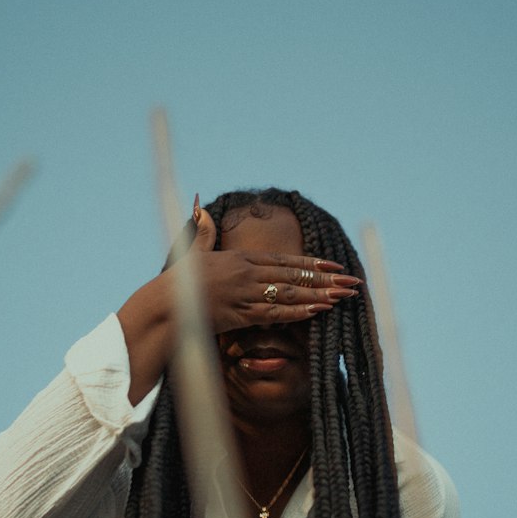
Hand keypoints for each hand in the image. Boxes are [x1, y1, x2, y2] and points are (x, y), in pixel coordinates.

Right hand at [189, 195, 360, 334]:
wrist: (164, 306)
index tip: (334, 265)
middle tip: (352, 282)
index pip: (284, 259)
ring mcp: (245, 293)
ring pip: (290, 292)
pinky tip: (318, 311)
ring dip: (319, 295)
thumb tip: (199, 204)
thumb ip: (203, 230)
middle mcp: (246, 273)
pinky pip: (275, 312)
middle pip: (294, 275)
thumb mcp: (193, 251)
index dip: (311, 262)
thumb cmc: (178, 282)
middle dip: (325, 279)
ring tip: (344, 296)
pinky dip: (298, 311)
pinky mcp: (241, 314)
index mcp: (239, 258)